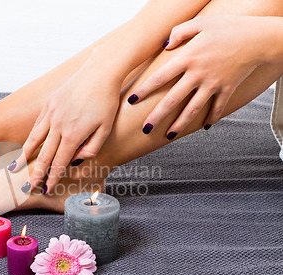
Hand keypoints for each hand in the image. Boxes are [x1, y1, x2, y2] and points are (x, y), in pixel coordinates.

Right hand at [11, 64, 120, 193]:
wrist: (100, 72)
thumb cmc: (106, 101)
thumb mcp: (106, 128)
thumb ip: (92, 148)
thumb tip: (77, 160)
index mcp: (74, 134)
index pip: (59, 162)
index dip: (52, 178)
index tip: (46, 189)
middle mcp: (59, 125)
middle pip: (43, 155)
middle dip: (35, 173)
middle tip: (26, 187)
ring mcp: (51, 113)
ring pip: (34, 140)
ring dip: (24, 157)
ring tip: (15, 168)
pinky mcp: (49, 103)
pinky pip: (37, 125)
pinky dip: (31, 137)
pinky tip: (26, 146)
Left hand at [130, 15, 267, 137]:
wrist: (259, 37)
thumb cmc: (229, 27)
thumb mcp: (201, 23)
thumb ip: (179, 32)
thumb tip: (165, 44)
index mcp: (188, 58)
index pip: (159, 77)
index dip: (144, 90)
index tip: (131, 101)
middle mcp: (197, 74)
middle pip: (172, 99)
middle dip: (157, 116)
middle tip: (145, 128)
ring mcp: (213, 84)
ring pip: (192, 109)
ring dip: (179, 124)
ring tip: (168, 135)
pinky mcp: (227, 89)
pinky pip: (217, 107)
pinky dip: (211, 118)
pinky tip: (204, 127)